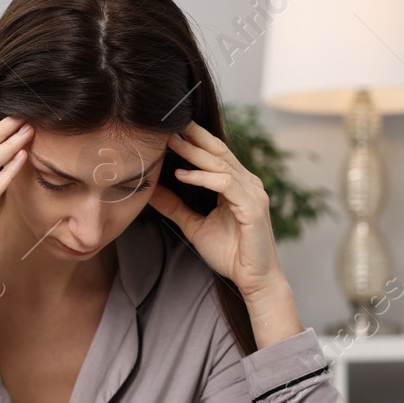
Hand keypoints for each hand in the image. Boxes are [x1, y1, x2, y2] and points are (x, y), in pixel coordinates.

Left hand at [149, 121, 284, 299]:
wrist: (254, 280)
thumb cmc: (230, 254)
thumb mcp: (194, 225)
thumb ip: (175, 206)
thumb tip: (150, 190)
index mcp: (238, 184)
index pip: (215, 153)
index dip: (194, 138)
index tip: (168, 127)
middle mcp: (248, 183)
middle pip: (218, 150)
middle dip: (193, 135)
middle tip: (167, 122)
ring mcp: (253, 193)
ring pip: (220, 164)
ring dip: (193, 152)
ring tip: (169, 143)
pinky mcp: (253, 207)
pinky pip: (226, 184)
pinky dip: (202, 178)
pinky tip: (181, 175)